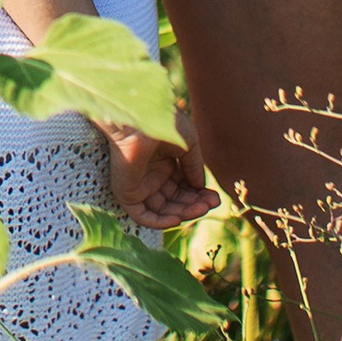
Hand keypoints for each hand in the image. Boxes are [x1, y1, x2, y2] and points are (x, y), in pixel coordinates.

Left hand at [101, 118, 215, 229]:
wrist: (141, 118)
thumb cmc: (163, 124)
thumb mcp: (188, 145)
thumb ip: (195, 168)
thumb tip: (200, 188)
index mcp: (164, 163)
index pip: (183, 187)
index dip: (199, 195)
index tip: (215, 198)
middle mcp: (151, 176)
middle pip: (175, 201)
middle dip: (194, 204)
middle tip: (211, 204)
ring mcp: (138, 185)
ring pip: (162, 210)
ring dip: (183, 213)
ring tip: (201, 208)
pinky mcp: (126, 193)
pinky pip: (142, 215)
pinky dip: (159, 222)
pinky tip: (178, 218)